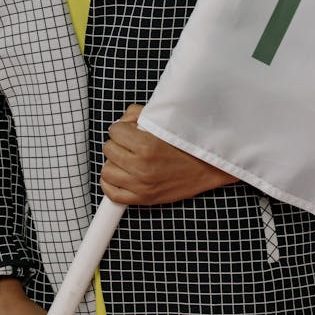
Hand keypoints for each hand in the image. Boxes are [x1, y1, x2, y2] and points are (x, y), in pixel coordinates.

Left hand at [100, 103, 236, 204]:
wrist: (208, 166)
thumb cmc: (187, 142)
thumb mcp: (165, 120)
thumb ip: (139, 115)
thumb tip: (122, 122)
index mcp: (146, 145)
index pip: (114, 131)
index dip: (122, 128)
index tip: (130, 129)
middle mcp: (141, 167)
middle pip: (109, 149)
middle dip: (118, 143)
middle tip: (131, 143)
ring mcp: (141, 186)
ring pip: (107, 170)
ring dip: (115, 162)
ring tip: (128, 158)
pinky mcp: (143, 199)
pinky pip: (112, 193)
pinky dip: (112, 182)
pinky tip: (121, 174)